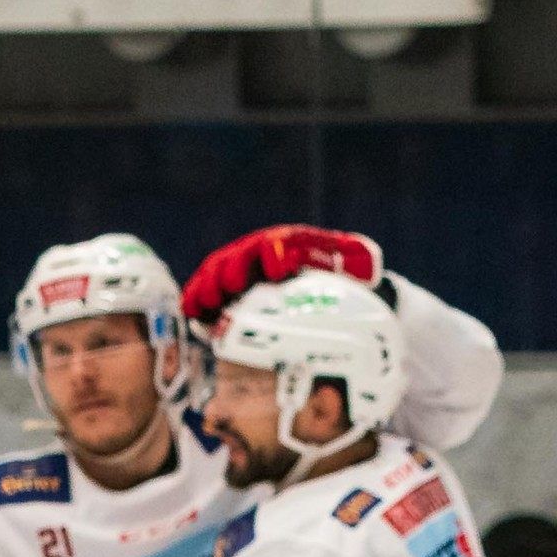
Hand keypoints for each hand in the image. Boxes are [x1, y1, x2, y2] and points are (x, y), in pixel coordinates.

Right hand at [182, 227, 382, 326]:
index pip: (283, 244)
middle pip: (242, 256)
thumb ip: (357, 265)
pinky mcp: (226, 290)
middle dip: (234, 270)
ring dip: (210, 285)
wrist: (321, 287)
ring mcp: (242, 269)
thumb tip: (367, 265)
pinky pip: (207, 289)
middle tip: (231, 286)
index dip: (277, 254)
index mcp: (294, 244)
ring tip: (203, 302)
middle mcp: (264, 252)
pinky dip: (197, 298)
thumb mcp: (353, 269)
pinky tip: (189, 311)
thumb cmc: (339, 278)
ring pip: (220, 271)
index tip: (277, 270)